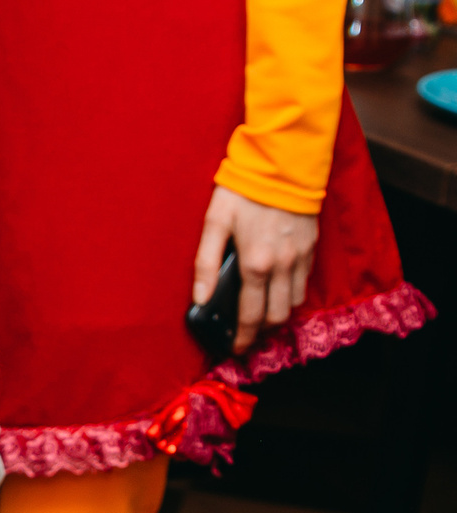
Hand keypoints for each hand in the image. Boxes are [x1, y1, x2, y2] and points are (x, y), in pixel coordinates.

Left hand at [194, 184, 318, 352]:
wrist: (283, 164)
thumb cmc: (243, 191)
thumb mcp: (214, 223)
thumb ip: (205, 263)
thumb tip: (200, 298)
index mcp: (255, 264)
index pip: (249, 314)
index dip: (242, 336)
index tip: (235, 348)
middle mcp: (282, 266)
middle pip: (277, 316)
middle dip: (261, 331)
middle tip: (246, 336)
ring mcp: (301, 258)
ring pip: (294, 302)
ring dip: (278, 314)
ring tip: (260, 317)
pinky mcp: (312, 247)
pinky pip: (304, 282)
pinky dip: (292, 293)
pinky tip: (276, 291)